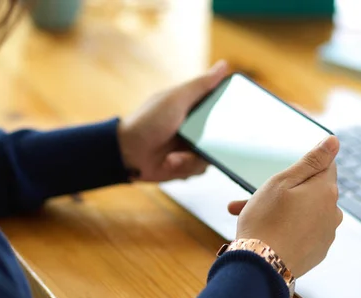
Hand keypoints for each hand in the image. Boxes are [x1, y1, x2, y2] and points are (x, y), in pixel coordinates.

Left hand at [118, 60, 227, 181]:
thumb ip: (201, 85)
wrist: (126, 153)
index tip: (234, 121)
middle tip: (199, 144)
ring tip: (174, 156)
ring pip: (211, 156)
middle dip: (210, 144)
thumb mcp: (176, 99)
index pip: (221, 108)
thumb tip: (224, 65)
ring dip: (192, 158)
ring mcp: (189, 147)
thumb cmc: (147, 121)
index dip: (230, 114)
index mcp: (193, 108)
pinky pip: (199, 170)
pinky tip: (170, 162)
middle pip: (221, 137)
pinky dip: (185, 167)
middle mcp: (194, 128)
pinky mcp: (185, 165)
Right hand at [227, 136, 342, 277]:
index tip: (282, 178)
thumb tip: (334, 142)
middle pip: (311, 191)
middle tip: (252, 200)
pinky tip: (266, 235)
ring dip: (284, 212)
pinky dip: (288, 230)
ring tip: (251, 218)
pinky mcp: (318, 252)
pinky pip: (304, 232)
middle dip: (286, 192)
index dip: (302, 169)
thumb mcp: (283, 182)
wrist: (261, 267)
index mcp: (326, 190)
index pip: (324, 166)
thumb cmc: (266, 220)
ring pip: (305, 213)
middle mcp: (333, 211)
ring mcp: (327, 234)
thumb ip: (312, 161)